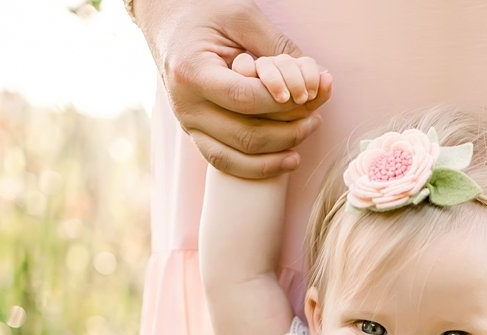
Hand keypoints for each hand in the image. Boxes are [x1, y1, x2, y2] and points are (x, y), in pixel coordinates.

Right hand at [132, 0, 332, 177]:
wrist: (168, 21)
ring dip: (278, 154)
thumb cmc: (206, 13)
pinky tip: (287, 159)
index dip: (281, 104)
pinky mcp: (196, 134)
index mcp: (192, 72)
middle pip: (244, 135)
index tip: (309, 95)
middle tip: (317, 116)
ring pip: (236, 157)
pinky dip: (258, 167)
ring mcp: (188, 124)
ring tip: (306, 133)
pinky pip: (226, 162)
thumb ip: (277, 45)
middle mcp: (185, 105)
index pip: (244, 99)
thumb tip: (316, 80)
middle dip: (289, 130)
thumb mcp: (243, 16)